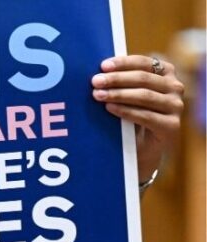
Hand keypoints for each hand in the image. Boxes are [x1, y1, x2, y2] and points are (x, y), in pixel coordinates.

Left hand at [92, 55, 184, 181]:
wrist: (141, 148)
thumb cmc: (131, 117)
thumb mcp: (127, 96)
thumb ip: (121, 83)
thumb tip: (98, 73)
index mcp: (166, 73)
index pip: (144, 63)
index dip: (123, 63)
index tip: (103, 66)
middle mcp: (175, 87)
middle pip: (143, 79)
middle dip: (116, 79)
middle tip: (95, 82)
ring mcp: (176, 106)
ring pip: (145, 96)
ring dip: (119, 94)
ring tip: (98, 95)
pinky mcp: (172, 125)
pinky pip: (146, 116)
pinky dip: (126, 111)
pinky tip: (109, 108)